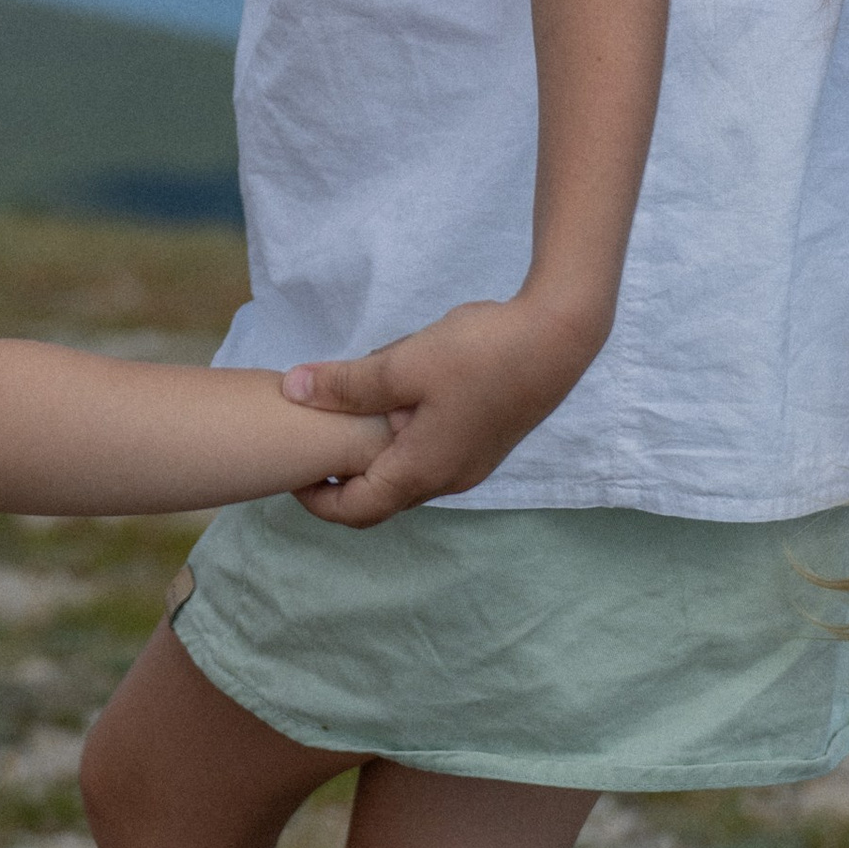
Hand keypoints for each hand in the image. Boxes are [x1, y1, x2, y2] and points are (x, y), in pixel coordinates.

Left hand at [281, 295, 600, 524]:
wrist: (557, 336)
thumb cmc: (480, 353)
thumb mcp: (402, 364)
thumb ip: (345, 384)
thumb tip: (291, 390)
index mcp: (422, 472)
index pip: (355, 511)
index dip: (315, 500)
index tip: (291, 472)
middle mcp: (447, 480)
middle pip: (381, 498)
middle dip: (342, 477)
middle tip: (313, 442)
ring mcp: (470, 464)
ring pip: (406, 473)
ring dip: (375, 453)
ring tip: (353, 410)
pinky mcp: (484, 443)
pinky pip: (429, 454)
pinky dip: (402, 439)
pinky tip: (399, 396)